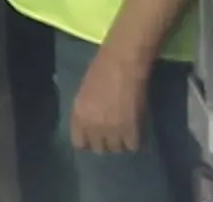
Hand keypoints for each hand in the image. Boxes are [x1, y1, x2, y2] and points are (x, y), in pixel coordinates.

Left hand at [69, 33, 155, 155]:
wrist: (122, 62)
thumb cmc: (100, 69)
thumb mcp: (84, 92)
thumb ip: (86, 112)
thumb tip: (90, 125)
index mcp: (78, 115)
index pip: (79, 143)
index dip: (88, 141)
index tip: (94, 137)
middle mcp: (92, 126)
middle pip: (99, 149)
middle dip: (105, 142)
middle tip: (112, 133)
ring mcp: (112, 130)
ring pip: (116, 149)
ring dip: (120, 142)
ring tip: (124, 131)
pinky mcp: (131, 130)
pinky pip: (131, 145)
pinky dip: (133, 140)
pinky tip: (134, 129)